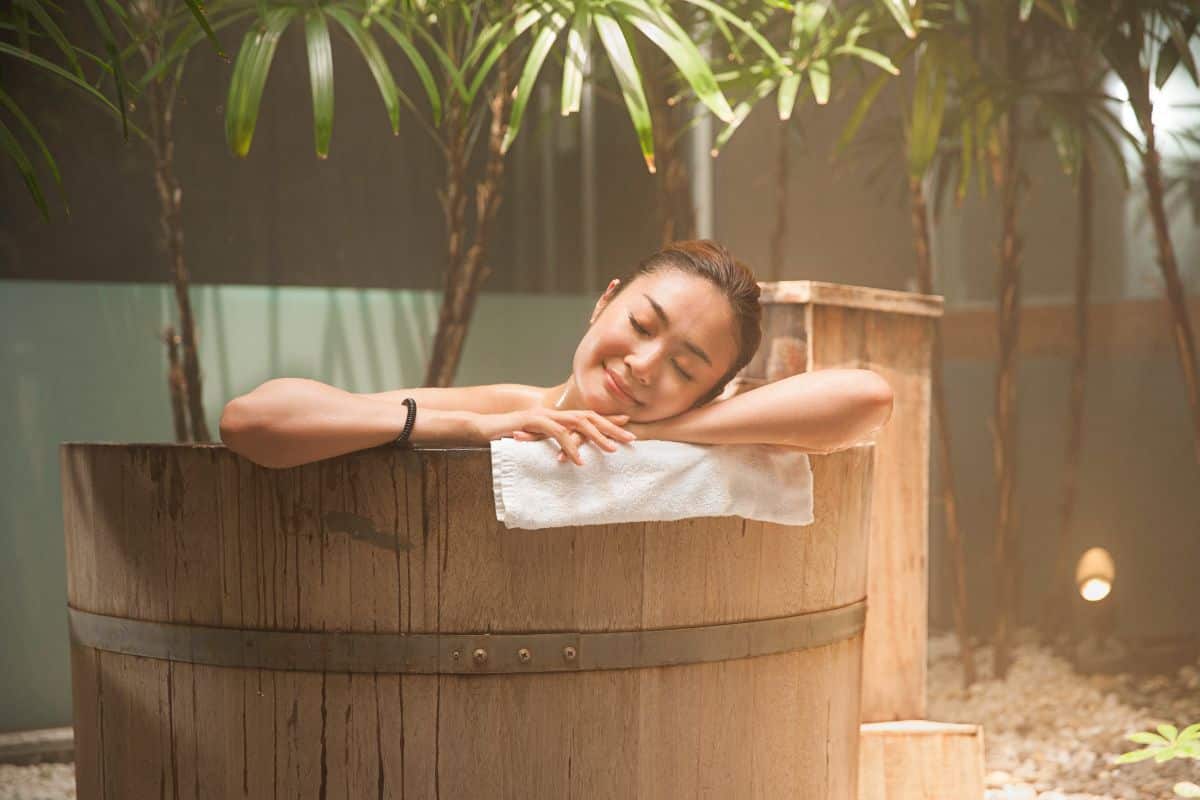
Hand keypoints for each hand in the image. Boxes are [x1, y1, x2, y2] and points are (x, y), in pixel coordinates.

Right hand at [475, 407, 636, 464]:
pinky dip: (570, 446)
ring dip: (597, 437)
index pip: (590, 416)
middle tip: (631, 439)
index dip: (609, 420)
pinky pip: (557, 434)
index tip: (629, 426)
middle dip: (612, 428)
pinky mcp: (535, 422)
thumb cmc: (512, 435)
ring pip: (579, 423)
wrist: (485, 427)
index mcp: (559, 416)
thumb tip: (568, 452)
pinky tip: (579, 460)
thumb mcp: (538, 439)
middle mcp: (556, 412)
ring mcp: (546, 415)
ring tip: (612, 450)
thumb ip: (553, 441)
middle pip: (591, 417)